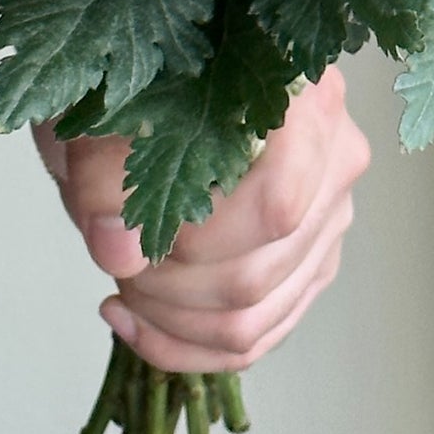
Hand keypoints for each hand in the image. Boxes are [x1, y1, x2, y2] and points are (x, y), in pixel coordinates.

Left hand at [33, 68, 369, 372]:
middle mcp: (336, 156)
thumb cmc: (127, 87)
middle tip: (113, 263)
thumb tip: (119, 253)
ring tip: (122, 286)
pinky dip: (188, 346)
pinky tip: (134, 320)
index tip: (130, 232)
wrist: (140, 89)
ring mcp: (331, 215)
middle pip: (259, 270)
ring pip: (257, 315)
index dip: (196, 240)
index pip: (275, 205)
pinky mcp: (311, 262)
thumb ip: (102, 173)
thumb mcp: (97, 108)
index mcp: (302, 98)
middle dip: (167, 288)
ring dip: (171, 321)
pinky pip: (259, 335)